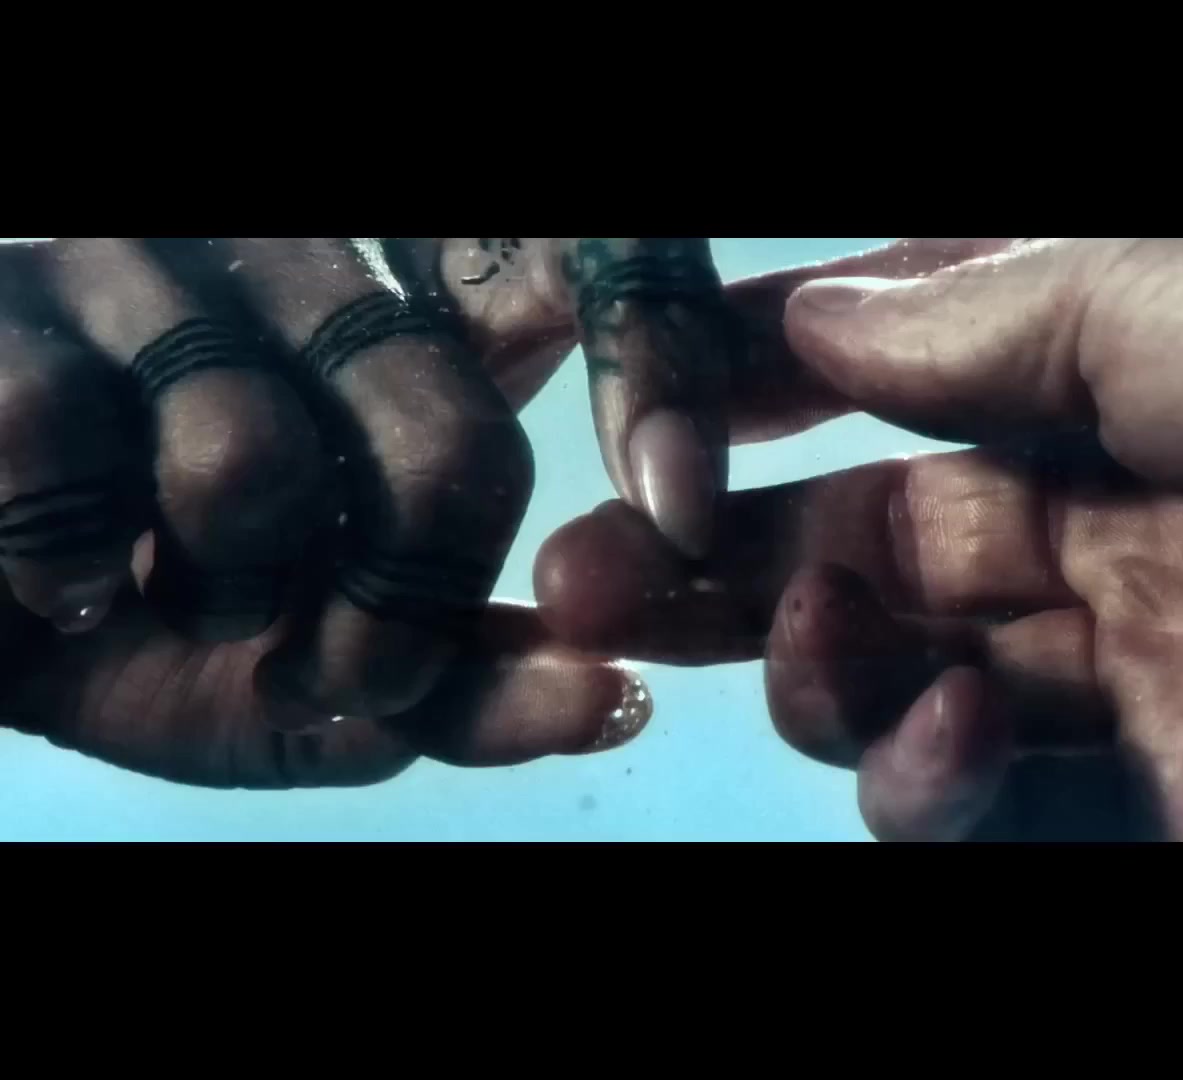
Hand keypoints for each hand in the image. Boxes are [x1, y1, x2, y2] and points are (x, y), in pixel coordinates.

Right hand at [0, 237, 868, 786]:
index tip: (683, 514)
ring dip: (221, 593)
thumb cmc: (144, 636)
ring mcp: (151, 261)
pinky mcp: (4, 297)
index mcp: (408, 331)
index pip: (591, 276)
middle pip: (450, 436)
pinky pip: (71, 451)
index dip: (656, 371)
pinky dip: (68, 561)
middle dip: (405, 606)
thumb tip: (608, 701)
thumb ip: (455, 689)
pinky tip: (57, 569)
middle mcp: (301, 260)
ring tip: (172, 590)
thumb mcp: (308, 689)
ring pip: (256, 462)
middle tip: (340, 666)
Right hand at [537, 238, 1182, 840]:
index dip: (752, 426)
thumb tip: (810, 319)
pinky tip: (953, 721)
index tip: (635, 432)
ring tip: (831, 643)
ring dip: (823, 676)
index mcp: (1097, 405)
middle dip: (712, 576)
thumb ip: (960, 321)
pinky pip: (984, 808)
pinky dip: (928, 778)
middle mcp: (1098, 537)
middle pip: (860, 567)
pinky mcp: (1161, 797)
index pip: (882, 422)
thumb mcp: (1140, 282)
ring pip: (899, 698)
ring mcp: (1125, 675)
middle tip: (573, 581)